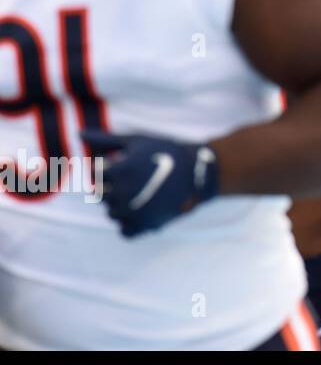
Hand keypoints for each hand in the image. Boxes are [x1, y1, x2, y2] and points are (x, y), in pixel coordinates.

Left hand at [82, 131, 218, 237]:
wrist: (199, 171)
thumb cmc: (166, 151)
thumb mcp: (136, 139)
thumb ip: (104, 138)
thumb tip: (78, 133)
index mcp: (118, 171)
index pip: (95, 175)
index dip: (108, 168)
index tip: (124, 164)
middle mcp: (122, 193)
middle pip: (101, 195)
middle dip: (113, 187)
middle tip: (135, 178)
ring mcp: (134, 211)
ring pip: (111, 213)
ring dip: (121, 205)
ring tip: (141, 192)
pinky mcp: (145, 226)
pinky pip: (124, 230)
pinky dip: (130, 223)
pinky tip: (143, 209)